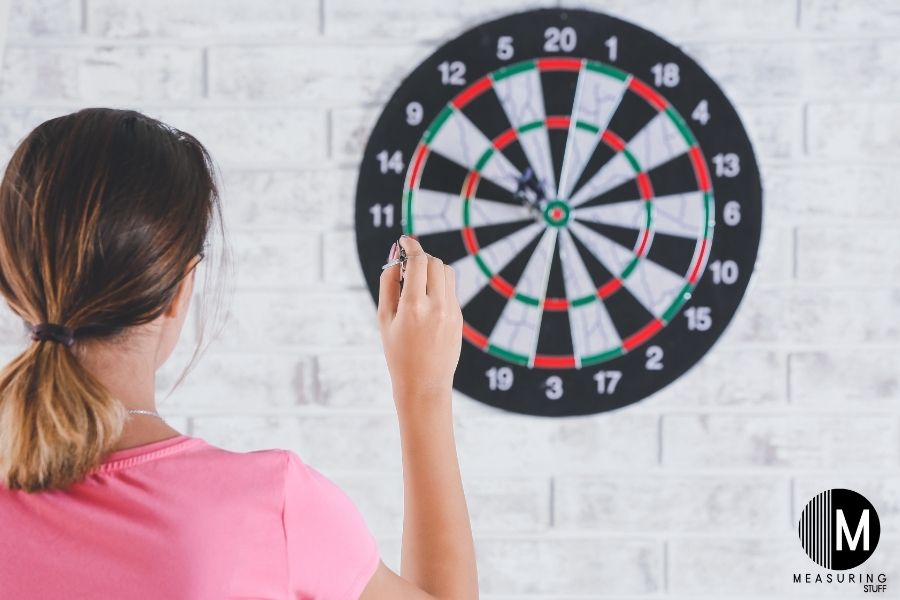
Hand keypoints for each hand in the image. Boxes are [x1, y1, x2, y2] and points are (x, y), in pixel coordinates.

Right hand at [377, 236, 462, 418]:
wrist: (423, 384)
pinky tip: (426, 301)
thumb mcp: (384, 318)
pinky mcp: (460, 318)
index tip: (405, 240)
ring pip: (447, 272)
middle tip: (407, 265)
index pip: (418, 261)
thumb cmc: (397, 352)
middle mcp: (436, 307)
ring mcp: (452, 312)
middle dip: (421, 258)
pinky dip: (439, 286)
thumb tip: (395, 254)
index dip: (411, 245)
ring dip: (432, 269)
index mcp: (413, 306)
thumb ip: (388, 282)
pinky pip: (451, 290)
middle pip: (434, 263)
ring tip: (417, 282)